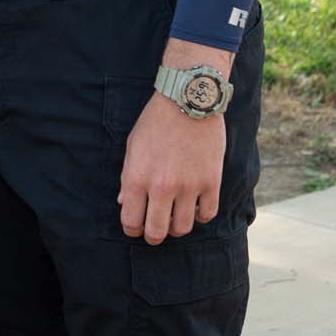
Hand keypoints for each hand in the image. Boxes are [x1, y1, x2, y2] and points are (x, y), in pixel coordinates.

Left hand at [118, 93, 225, 244]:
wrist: (188, 99)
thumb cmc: (156, 121)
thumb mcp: (133, 146)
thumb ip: (127, 178)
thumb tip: (124, 203)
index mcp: (138, 178)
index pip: (131, 221)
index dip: (132, 230)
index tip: (136, 228)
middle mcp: (162, 186)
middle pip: (157, 232)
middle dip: (153, 236)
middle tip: (155, 232)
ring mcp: (189, 186)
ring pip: (183, 228)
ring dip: (177, 227)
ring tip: (175, 217)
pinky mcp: (211, 181)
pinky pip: (207, 214)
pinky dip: (200, 215)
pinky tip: (195, 206)